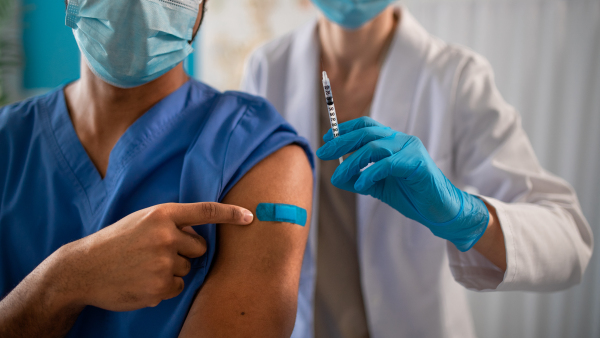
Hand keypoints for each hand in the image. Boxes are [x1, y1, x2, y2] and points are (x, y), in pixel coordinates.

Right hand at [53, 202, 253, 310]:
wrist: (83, 269)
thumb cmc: (115, 242)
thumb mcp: (141, 221)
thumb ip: (171, 223)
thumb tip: (201, 234)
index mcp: (161, 214)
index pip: (205, 211)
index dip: (230, 214)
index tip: (250, 216)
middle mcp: (165, 235)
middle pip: (200, 247)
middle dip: (186, 252)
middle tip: (156, 253)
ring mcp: (163, 262)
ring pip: (188, 269)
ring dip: (172, 270)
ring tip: (143, 267)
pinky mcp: (160, 286)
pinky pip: (178, 287)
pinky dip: (165, 287)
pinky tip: (142, 281)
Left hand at [317, 117, 488, 251]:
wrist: (439, 211)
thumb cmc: (411, 196)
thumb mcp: (379, 187)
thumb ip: (359, 179)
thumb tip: (335, 177)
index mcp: (393, 142)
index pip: (366, 126)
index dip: (344, 129)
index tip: (325, 139)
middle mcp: (402, 140)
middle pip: (366, 133)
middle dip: (341, 142)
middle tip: (323, 153)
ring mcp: (410, 149)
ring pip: (374, 147)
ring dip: (352, 162)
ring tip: (338, 177)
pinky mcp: (417, 163)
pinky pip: (388, 164)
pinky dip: (370, 174)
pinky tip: (360, 184)